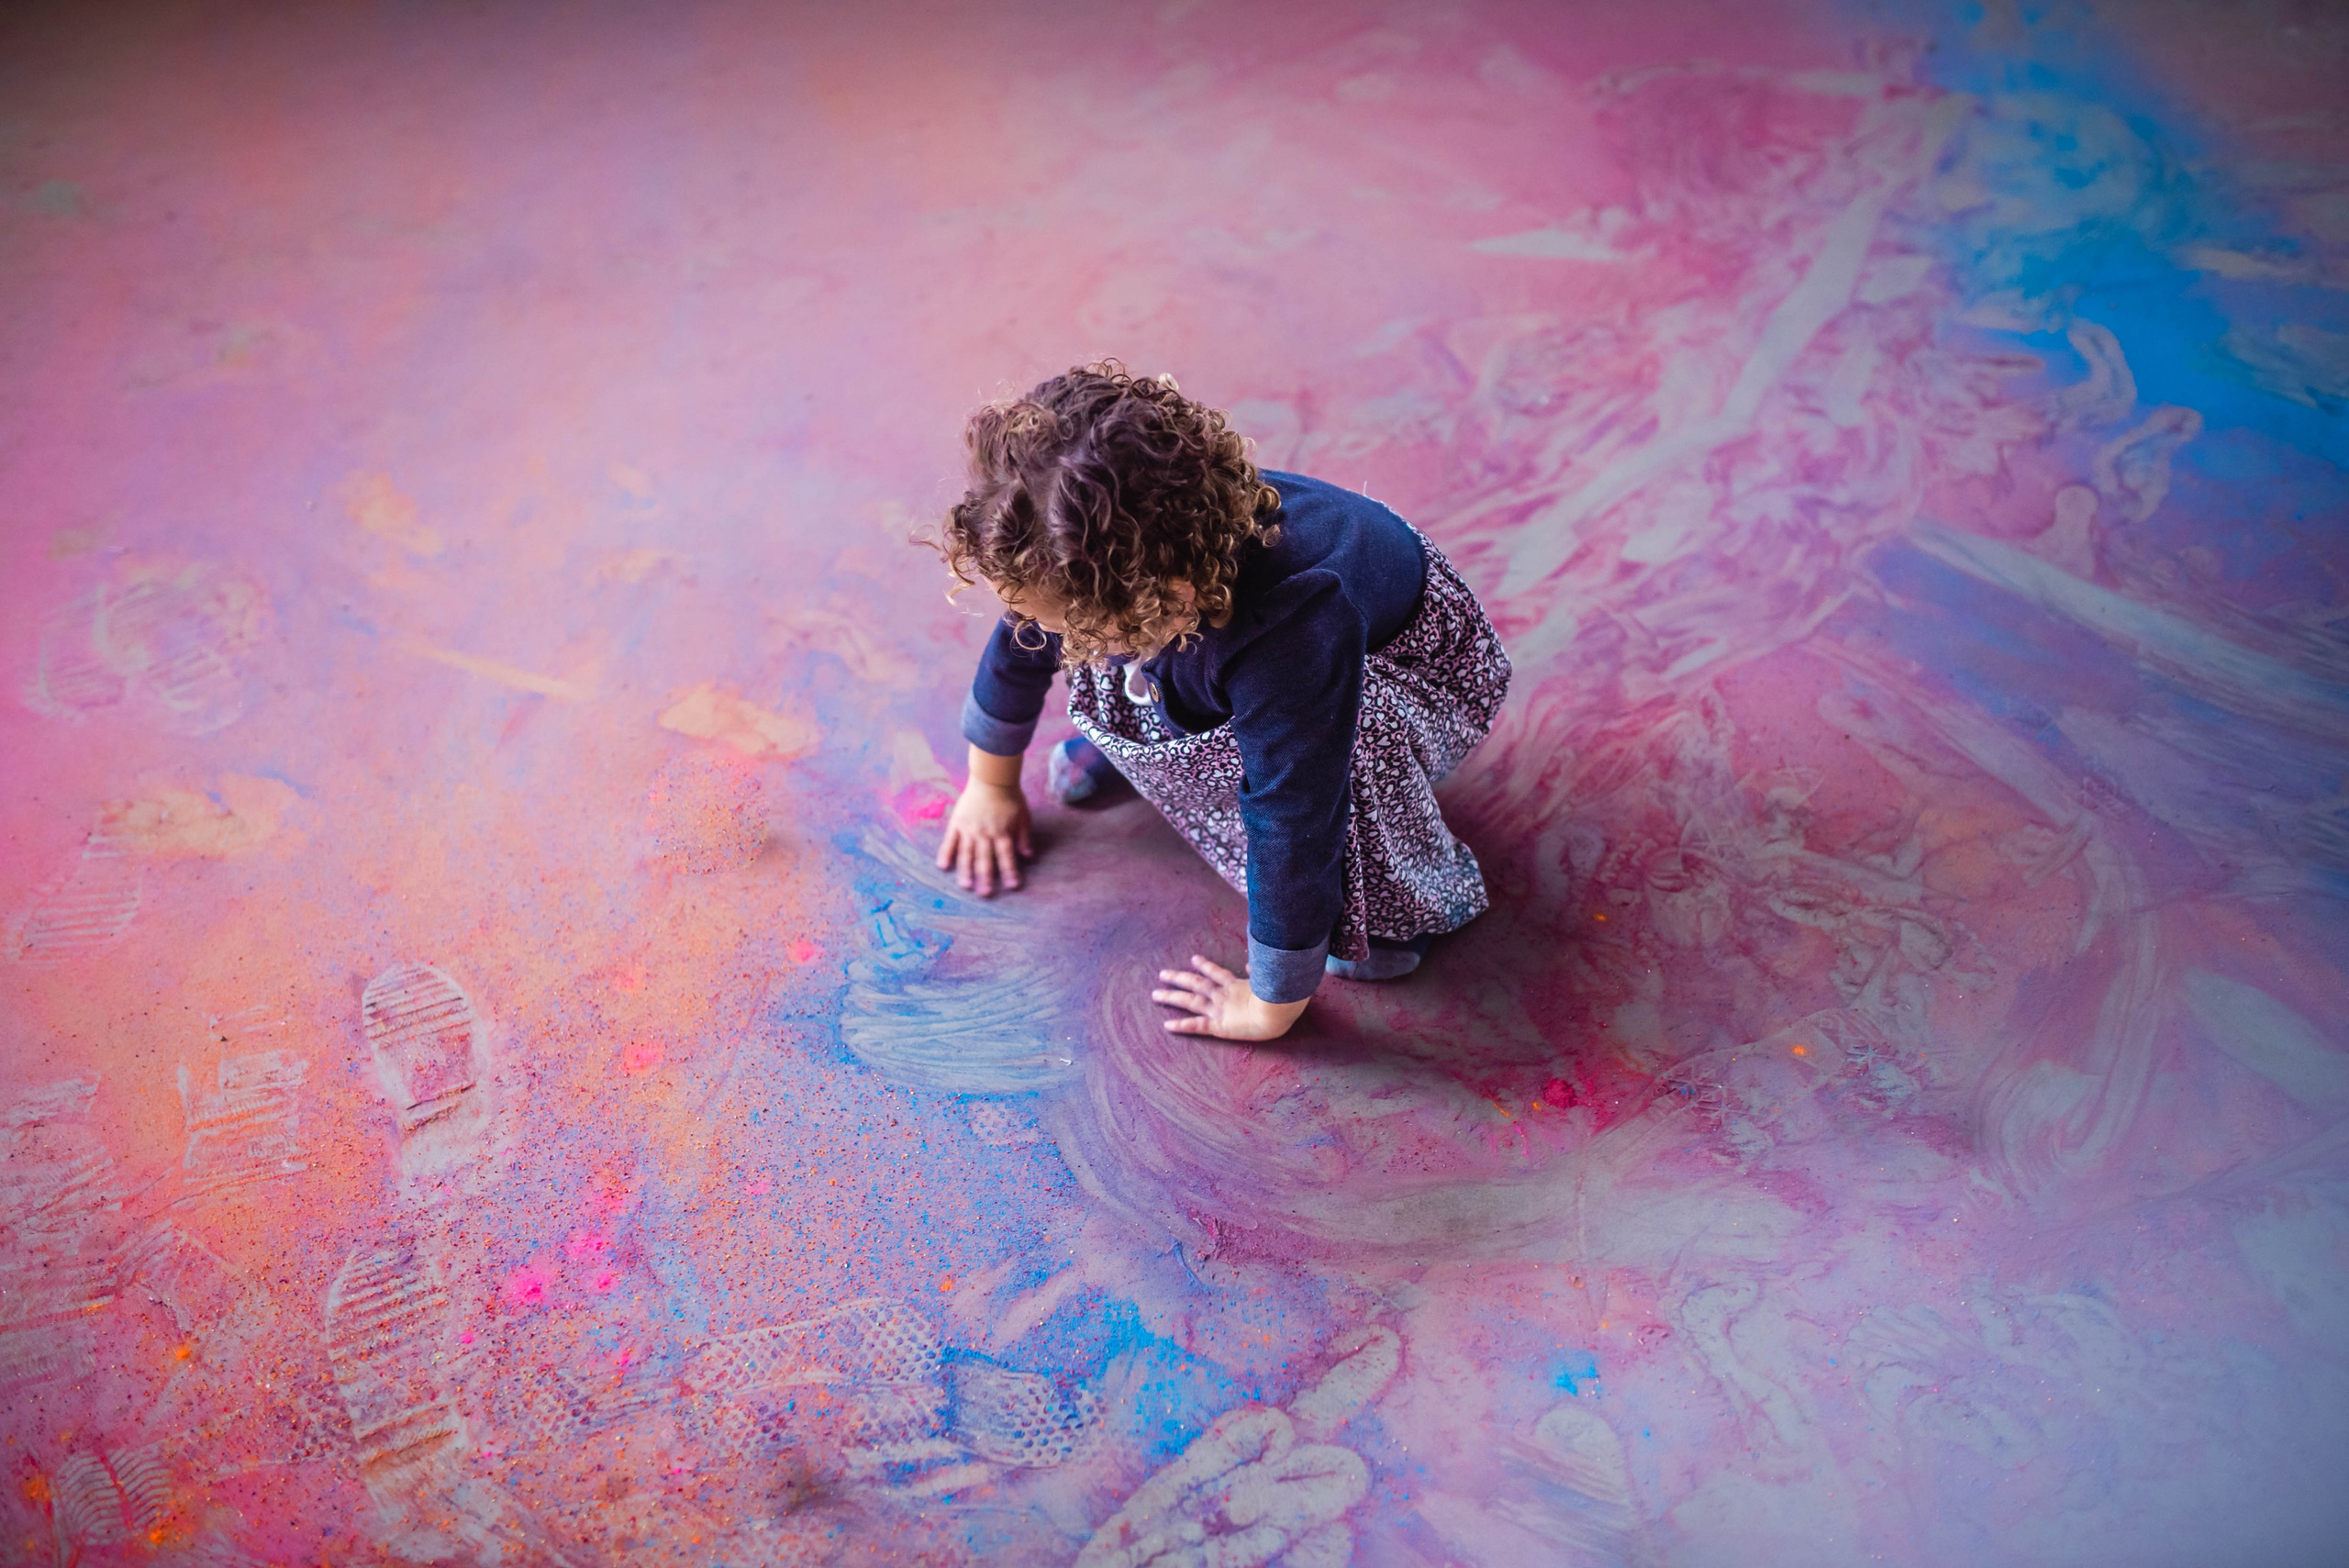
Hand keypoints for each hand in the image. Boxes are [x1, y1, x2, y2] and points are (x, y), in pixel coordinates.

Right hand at [938, 781, 1032, 895]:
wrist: (991, 778)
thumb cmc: (1010, 797)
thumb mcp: (1023, 817)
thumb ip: (1024, 837)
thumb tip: (1028, 856)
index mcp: (1002, 833)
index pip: (1006, 858)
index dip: (1010, 873)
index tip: (1012, 886)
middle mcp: (985, 834)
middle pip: (985, 860)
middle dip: (986, 878)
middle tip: (985, 894)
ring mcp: (969, 830)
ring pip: (967, 854)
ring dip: (966, 871)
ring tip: (965, 886)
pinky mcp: (957, 824)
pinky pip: (950, 841)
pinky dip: (946, 854)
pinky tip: (943, 867)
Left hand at [1152, 954, 1308, 1041]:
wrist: (1277, 1011)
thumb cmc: (1280, 997)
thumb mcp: (1270, 980)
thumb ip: (1258, 972)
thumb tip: (1251, 963)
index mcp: (1236, 985)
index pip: (1217, 972)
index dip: (1204, 965)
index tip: (1193, 959)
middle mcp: (1223, 995)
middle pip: (1196, 983)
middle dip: (1179, 978)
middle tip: (1162, 974)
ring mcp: (1219, 1009)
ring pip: (1190, 1001)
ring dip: (1172, 997)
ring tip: (1156, 995)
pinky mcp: (1219, 1026)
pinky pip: (1196, 1025)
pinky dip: (1181, 1025)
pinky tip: (1167, 1025)